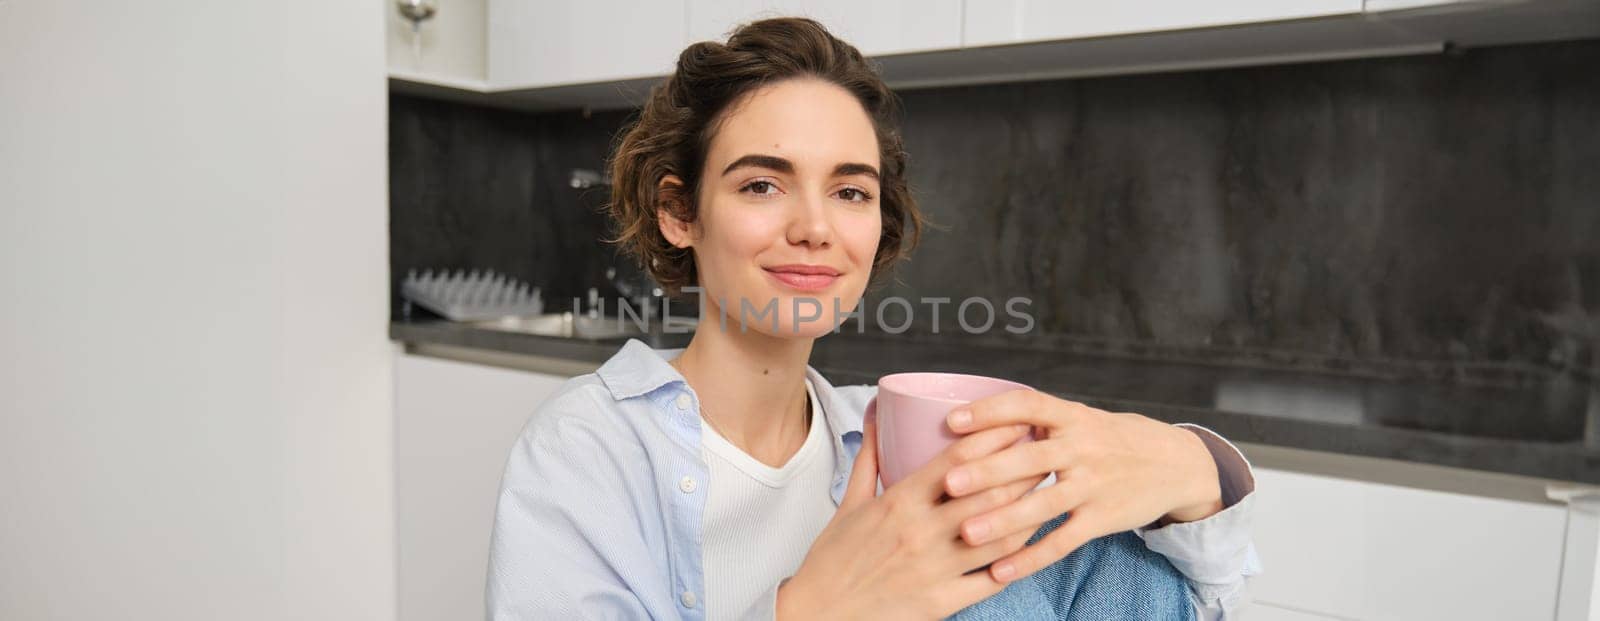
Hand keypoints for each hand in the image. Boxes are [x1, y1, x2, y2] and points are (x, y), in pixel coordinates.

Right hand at [777, 414, 1045, 619]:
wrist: (820, 615)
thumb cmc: (834, 558)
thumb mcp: (850, 504)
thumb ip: (871, 458)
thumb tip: (877, 413)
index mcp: (899, 502)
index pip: (958, 460)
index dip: (994, 437)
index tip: (1018, 422)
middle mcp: (922, 531)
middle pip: (989, 493)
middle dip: (1024, 469)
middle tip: (1047, 453)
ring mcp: (935, 568)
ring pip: (999, 535)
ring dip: (1029, 512)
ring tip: (1048, 494)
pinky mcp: (942, 601)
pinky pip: (991, 579)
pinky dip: (1016, 561)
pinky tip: (1031, 546)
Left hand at [940, 390, 1221, 584]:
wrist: (1176, 464)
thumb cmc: (1113, 439)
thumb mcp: (1082, 418)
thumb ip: (1039, 421)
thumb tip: (975, 422)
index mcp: (1072, 416)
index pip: (1028, 405)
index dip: (990, 411)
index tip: (953, 421)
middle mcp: (1083, 448)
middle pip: (1030, 459)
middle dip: (988, 471)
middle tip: (950, 483)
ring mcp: (1094, 485)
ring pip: (1043, 505)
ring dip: (1003, 520)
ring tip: (967, 533)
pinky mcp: (1103, 518)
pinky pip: (1062, 542)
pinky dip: (1031, 558)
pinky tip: (1000, 571)